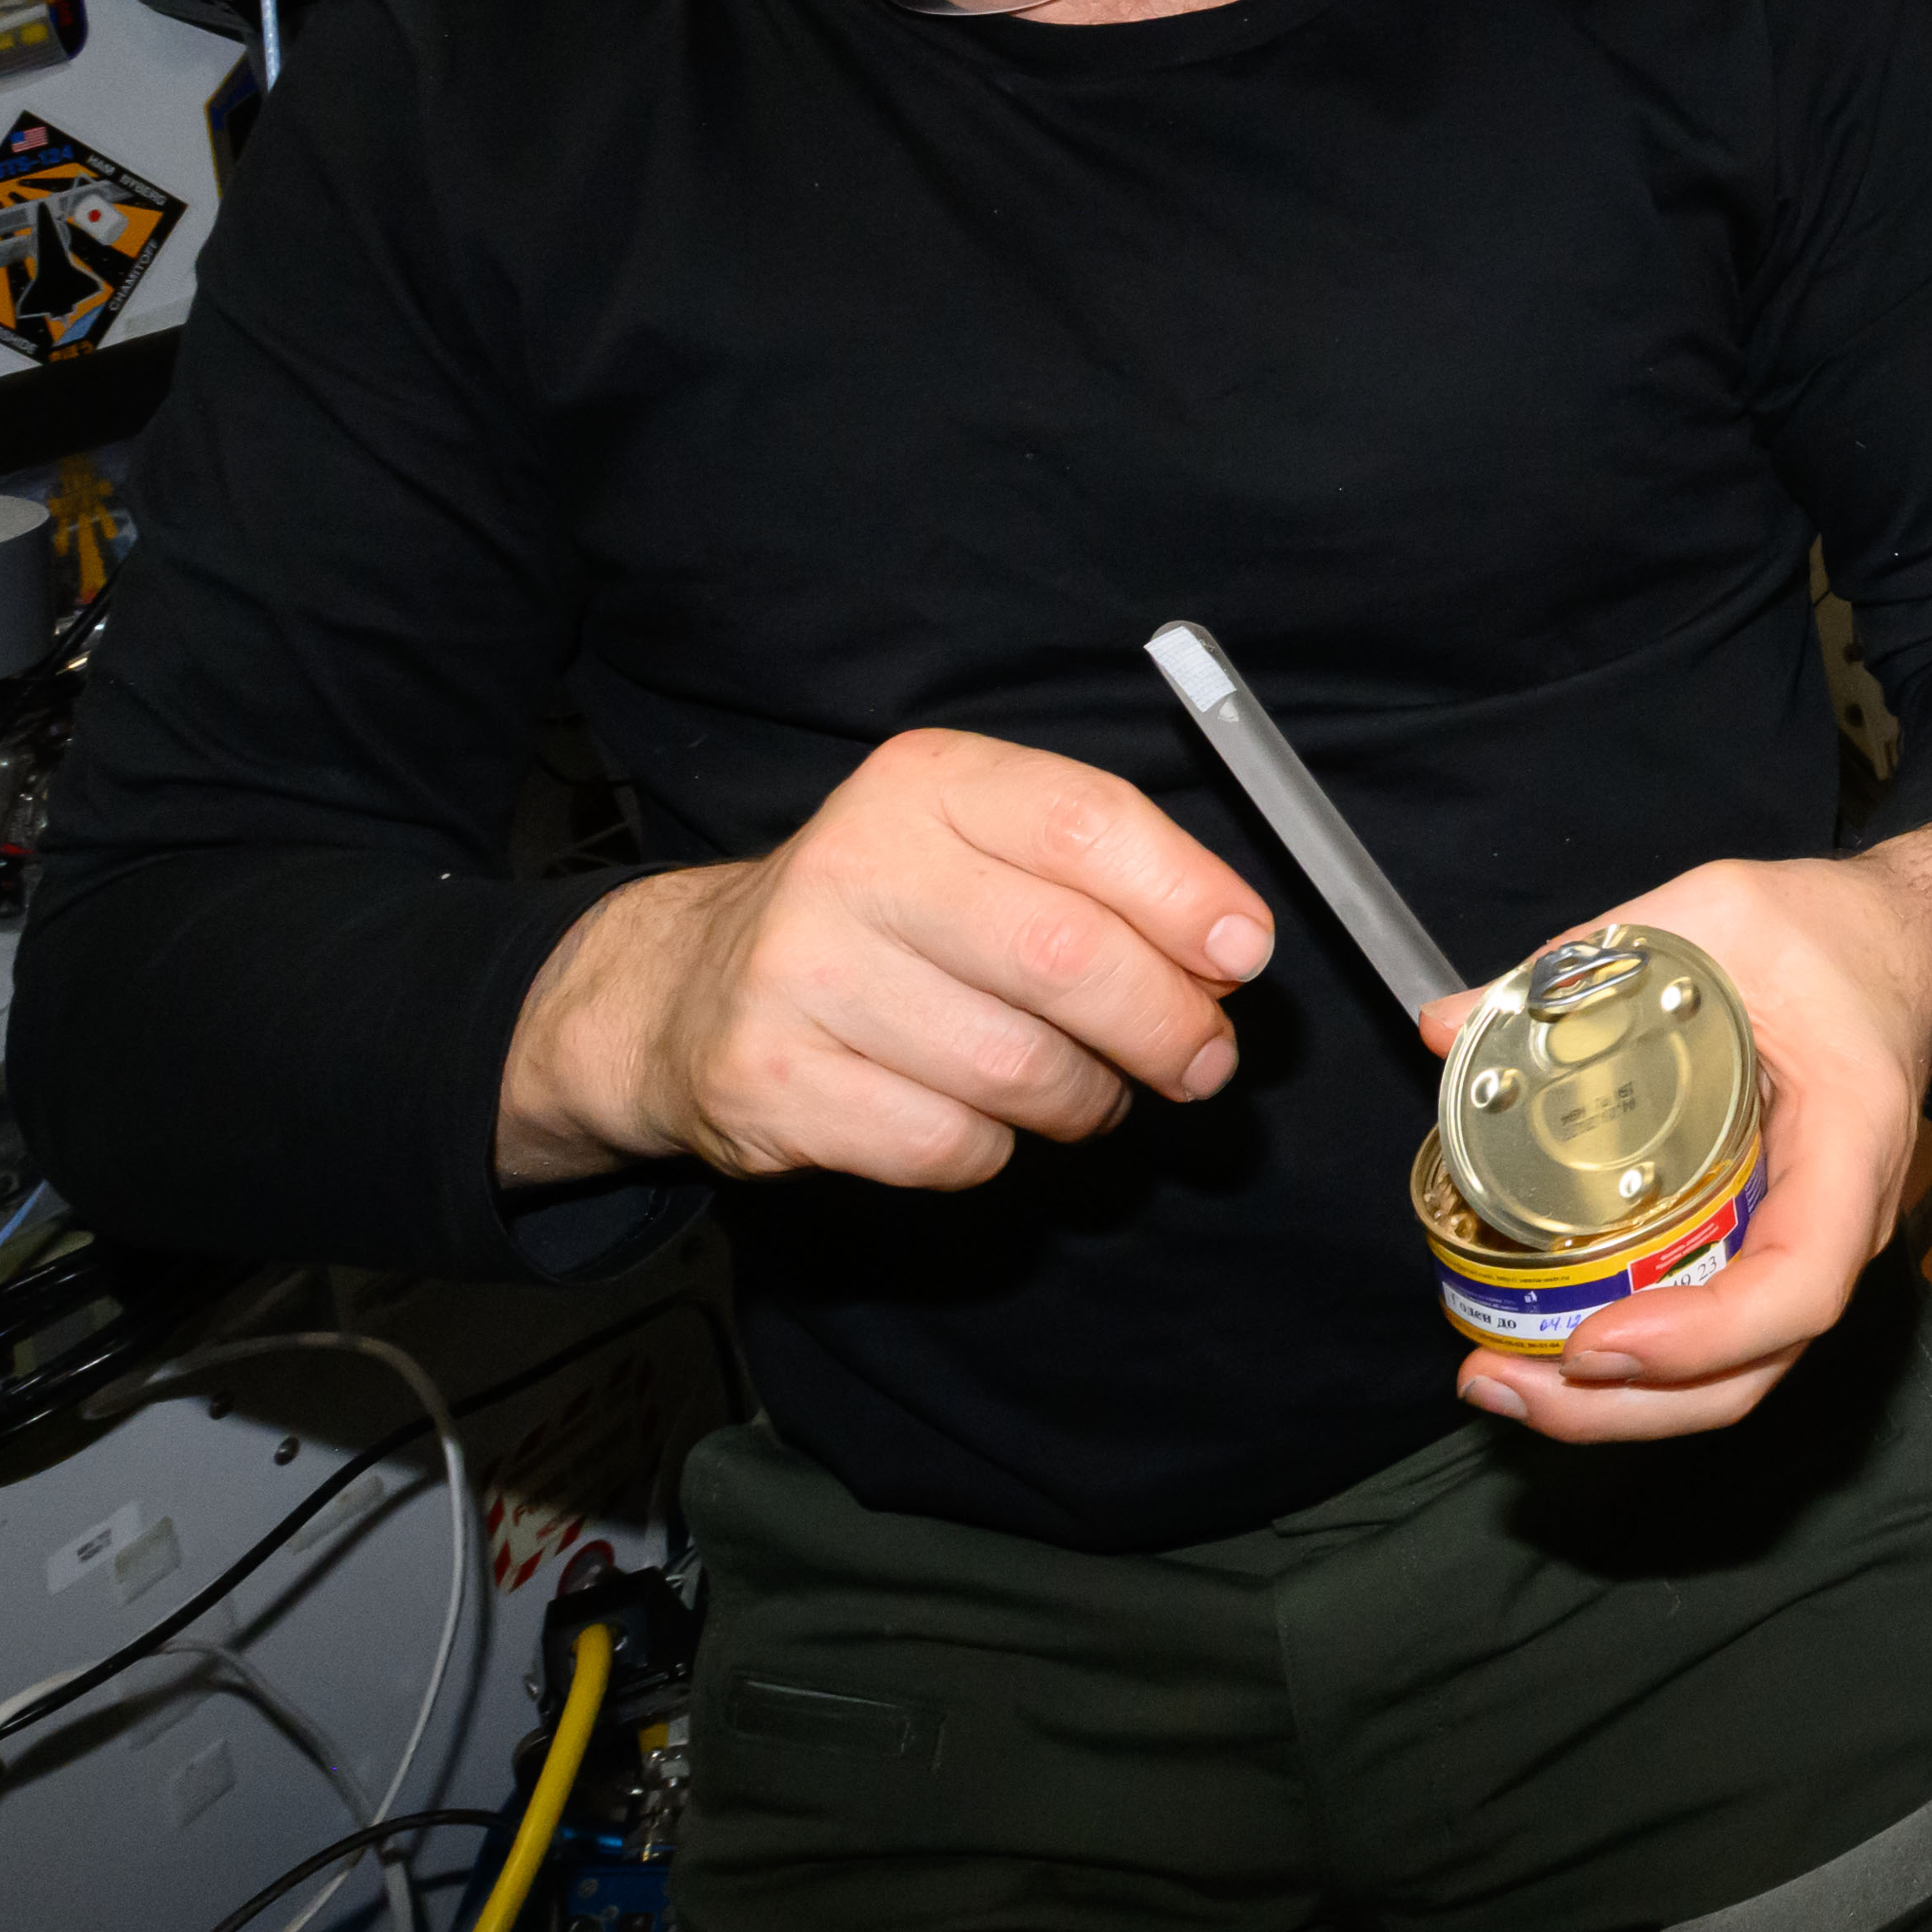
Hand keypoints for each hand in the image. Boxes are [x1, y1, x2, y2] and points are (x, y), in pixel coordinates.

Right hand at [499, 730, 1270, 1191]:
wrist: (687, 988)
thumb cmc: (887, 917)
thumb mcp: (983, 850)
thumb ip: (1106, 883)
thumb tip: (1228, 959)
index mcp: (927, 782)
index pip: (1086, 823)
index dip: (1187, 897)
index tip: (1244, 957)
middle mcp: (855, 862)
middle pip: (1063, 955)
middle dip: (1163, 1025)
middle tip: (1202, 1062)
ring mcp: (799, 974)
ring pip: (1016, 1067)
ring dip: (1085, 1098)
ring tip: (1085, 1089)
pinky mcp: (769, 1082)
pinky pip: (947, 1144)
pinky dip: (996, 1149)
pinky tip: (981, 1118)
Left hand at [1449, 822, 1931, 1446]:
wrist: (1907, 949)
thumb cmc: (1835, 936)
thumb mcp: (1718, 912)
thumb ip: (1590, 957)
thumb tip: (1448, 1024)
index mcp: (1850, 1141)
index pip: (1799, 1283)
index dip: (1700, 1336)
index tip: (1596, 1339)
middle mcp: (1843, 1222)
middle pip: (1752, 1369)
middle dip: (1624, 1405)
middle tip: (1502, 1381)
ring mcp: (1811, 1249)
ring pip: (1733, 1377)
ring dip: (1619, 1405)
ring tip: (1503, 1382)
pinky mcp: (1772, 1251)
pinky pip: (1716, 1342)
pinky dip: (1636, 1371)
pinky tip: (1547, 1353)